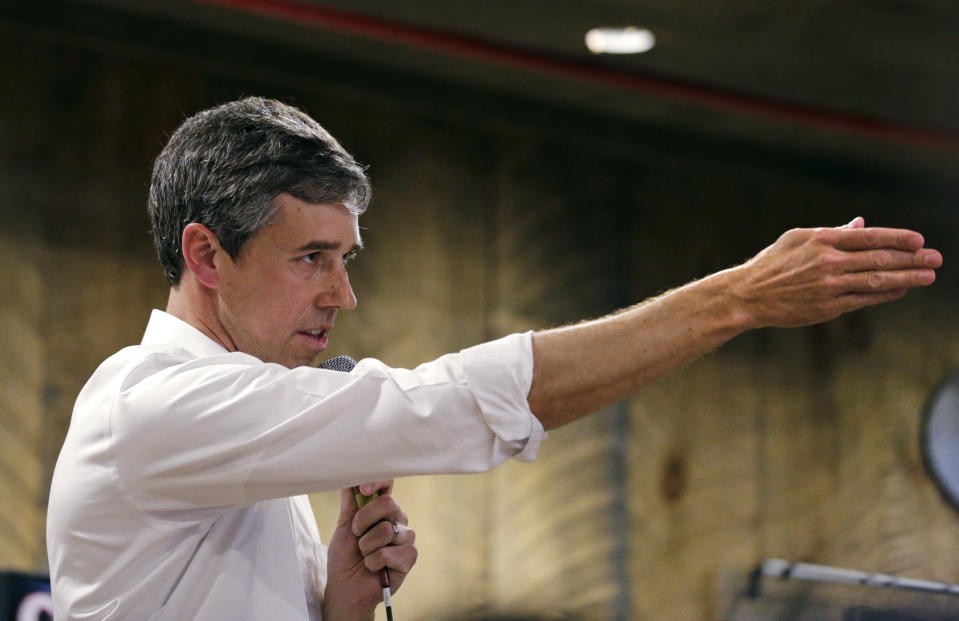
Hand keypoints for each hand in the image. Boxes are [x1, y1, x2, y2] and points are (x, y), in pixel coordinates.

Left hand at [324, 480, 417, 619]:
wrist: (345, 586)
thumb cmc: (345, 556)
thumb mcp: (344, 524)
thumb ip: (350, 500)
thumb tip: (349, 473)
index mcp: (382, 508)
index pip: (388, 484)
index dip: (378, 481)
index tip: (363, 489)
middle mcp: (397, 519)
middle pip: (388, 503)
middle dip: (363, 520)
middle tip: (356, 534)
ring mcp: (405, 538)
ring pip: (387, 530)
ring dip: (366, 546)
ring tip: (365, 555)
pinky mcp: (409, 557)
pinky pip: (390, 552)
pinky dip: (374, 562)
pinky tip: (374, 567)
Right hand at [730, 217, 941, 328]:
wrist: (748, 295)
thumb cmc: (772, 264)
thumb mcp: (797, 239)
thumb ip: (832, 232)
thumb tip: (861, 224)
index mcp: (822, 240)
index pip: (869, 237)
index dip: (898, 238)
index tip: (919, 240)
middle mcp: (829, 262)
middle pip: (880, 258)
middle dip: (913, 258)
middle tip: (936, 258)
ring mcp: (830, 286)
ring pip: (877, 280)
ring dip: (908, 278)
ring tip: (928, 276)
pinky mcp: (828, 307)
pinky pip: (864, 299)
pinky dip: (886, 294)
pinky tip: (901, 289)